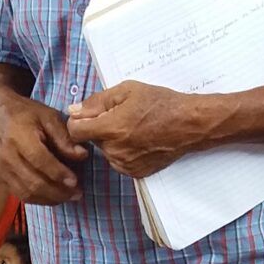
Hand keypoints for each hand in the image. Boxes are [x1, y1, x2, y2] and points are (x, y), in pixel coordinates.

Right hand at [0, 94, 85, 204]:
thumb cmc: (26, 114)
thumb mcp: (49, 117)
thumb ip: (64, 137)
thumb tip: (82, 155)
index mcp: (19, 136)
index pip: (39, 160)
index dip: (58, 173)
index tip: (75, 181)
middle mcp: (7, 156)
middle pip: (33, 181)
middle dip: (58, 191)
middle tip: (77, 194)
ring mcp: (2, 169)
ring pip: (27, 192)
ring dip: (50, 199)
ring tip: (69, 197)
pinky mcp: (1, 178)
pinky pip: (20, 195)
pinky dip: (39, 200)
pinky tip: (54, 197)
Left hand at [66, 81, 210, 178]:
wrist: (189, 124)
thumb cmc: (161, 104)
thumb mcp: (128, 91)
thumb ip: (97, 101)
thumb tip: (74, 111)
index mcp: (111, 128)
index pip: (75, 131)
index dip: (79, 121)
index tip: (90, 115)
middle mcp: (115, 150)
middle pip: (91, 141)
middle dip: (99, 128)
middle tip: (121, 117)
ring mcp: (125, 164)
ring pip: (105, 151)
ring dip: (111, 140)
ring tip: (133, 128)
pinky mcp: (135, 173)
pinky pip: (118, 161)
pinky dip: (123, 151)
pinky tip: (139, 140)